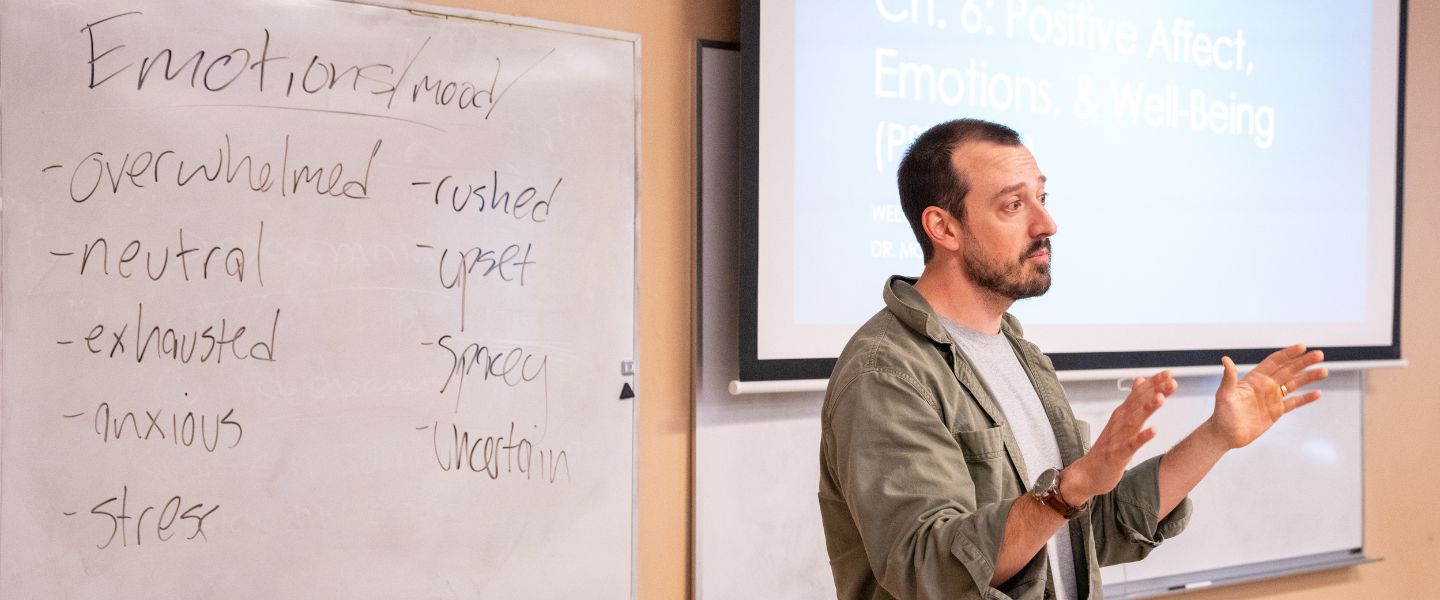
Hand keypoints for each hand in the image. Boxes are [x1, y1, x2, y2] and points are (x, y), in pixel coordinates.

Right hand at [1063, 371, 1176, 501]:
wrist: (1088, 473)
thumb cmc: (1107, 447)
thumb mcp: (1121, 420)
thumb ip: (1133, 401)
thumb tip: (1141, 380)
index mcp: (1122, 414)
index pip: (1139, 394)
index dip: (1154, 383)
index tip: (1169, 373)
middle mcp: (1119, 422)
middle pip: (1138, 403)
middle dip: (1155, 390)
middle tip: (1170, 380)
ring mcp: (1118, 438)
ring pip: (1135, 420)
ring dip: (1147, 408)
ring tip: (1161, 398)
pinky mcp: (1118, 454)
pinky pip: (1131, 445)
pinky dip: (1142, 437)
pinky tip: (1154, 431)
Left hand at [1205, 344, 1327, 449]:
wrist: (1225, 435)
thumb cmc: (1222, 414)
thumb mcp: (1225, 395)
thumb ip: (1229, 378)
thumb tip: (1225, 359)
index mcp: (1255, 379)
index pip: (1274, 362)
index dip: (1288, 354)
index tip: (1302, 347)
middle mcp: (1266, 385)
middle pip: (1288, 370)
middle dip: (1304, 362)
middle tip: (1320, 354)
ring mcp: (1272, 398)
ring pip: (1294, 384)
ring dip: (1309, 377)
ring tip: (1324, 370)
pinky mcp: (1276, 411)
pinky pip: (1294, 403)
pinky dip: (1305, 398)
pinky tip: (1318, 393)